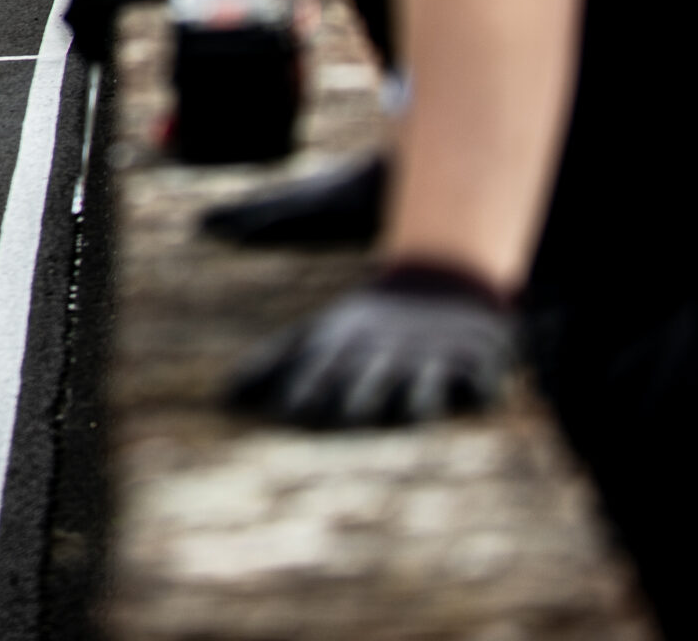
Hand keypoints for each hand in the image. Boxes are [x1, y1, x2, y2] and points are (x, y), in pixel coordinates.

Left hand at [226, 266, 513, 427]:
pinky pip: (477, 388)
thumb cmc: (368, 325)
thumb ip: (270, 366)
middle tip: (340, 422)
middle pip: (364, 391)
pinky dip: (474, 392)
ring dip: (412, 405)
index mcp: (344, 348)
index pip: (316, 375)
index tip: (284, 417)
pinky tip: (472, 398)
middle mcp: (384, 359)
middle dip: (352, 406)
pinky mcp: (475, 365)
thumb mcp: (318, 333)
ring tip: (407, 413)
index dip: (302, 396)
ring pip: (419, 396)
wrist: (441, 275)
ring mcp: (430, 363)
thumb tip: (220, 401)